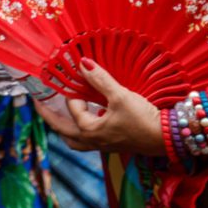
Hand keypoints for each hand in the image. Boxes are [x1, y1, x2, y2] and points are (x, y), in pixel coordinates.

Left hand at [35, 59, 163, 155]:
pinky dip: (82, 132)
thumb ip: (99, 79)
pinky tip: (90, 120)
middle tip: (39, 105)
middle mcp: (93, 141)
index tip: (71, 78)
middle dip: (50, 118)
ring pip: (76, 140)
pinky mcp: (114, 146)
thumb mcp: (120, 96)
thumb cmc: (142, 119)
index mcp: (89, 129)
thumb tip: (81, 62)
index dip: (72, 92)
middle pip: (63, 131)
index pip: (73, 108)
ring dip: (66, 129)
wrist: (168, 138)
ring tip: (60, 116)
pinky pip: (89, 141)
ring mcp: (103, 145)